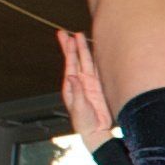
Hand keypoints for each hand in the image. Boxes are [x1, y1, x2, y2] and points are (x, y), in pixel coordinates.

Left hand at [58, 30, 113, 147]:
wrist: (96, 132)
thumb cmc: (84, 123)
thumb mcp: (79, 107)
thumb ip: (76, 91)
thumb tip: (72, 76)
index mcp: (72, 86)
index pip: (70, 64)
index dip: (68, 50)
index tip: (65, 37)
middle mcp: (80, 82)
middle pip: (76, 59)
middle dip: (73, 46)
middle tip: (68, 32)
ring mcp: (90, 83)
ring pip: (87, 62)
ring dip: (84, 50)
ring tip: (80, 36)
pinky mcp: (99, 87)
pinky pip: (98, 69)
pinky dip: (96, 58)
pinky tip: (95, 50)